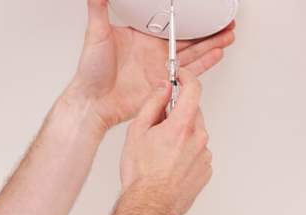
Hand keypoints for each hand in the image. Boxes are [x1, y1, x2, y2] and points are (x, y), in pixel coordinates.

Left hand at [66, 0, 235, 129]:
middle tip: (224, 20)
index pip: (169, 24)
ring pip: (192, 53)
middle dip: (207, 30)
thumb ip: (98, 9)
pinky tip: (217, 54)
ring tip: (228, 34)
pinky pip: (189, 73)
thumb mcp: (95, 34)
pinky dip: (204, 63)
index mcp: (140, 38)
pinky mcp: (164, 85)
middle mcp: (152, 52)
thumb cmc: (90, 72)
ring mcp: (159, 69)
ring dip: (211, 44)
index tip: (202, 9)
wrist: (93, 102)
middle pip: (186, 38)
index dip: (186, 17)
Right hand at [119, 68, 211, 214]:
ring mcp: (205, 155)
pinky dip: (185, 152)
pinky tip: (168, 163)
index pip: (193, 90)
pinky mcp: (206, 170)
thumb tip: (162, 89)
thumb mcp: (136, 132)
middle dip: (176, 113)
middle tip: (156, 125)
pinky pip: (197, 152)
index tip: (179, 76)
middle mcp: (199, 138)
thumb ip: (152, 104)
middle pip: (192, 113)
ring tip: (159, 152)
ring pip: (194, 134)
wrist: (149, 205)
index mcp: (181, 126)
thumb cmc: (140, 174)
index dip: (185, 78)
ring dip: (180, 135)